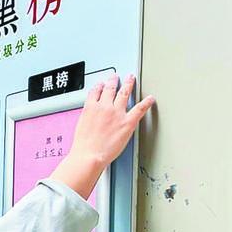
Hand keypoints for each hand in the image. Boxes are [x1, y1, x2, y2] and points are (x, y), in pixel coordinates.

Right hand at [50, 74, 154, 198]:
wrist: (89, 155)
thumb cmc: (83, 146)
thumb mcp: (81, 127)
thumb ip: (88, 118)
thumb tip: (91, 118)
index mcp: (91, 108)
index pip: (95, 92)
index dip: (99, 86)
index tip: (101, 84)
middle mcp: (104, 107)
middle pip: (110, 89)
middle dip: (113, 81)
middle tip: (115, 77)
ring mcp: (117, 113)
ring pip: (124, 93)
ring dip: (128, 84)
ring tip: (131, 79)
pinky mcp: (128, 122)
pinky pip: (140, 109)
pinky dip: (146, 102)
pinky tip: (150, 99)